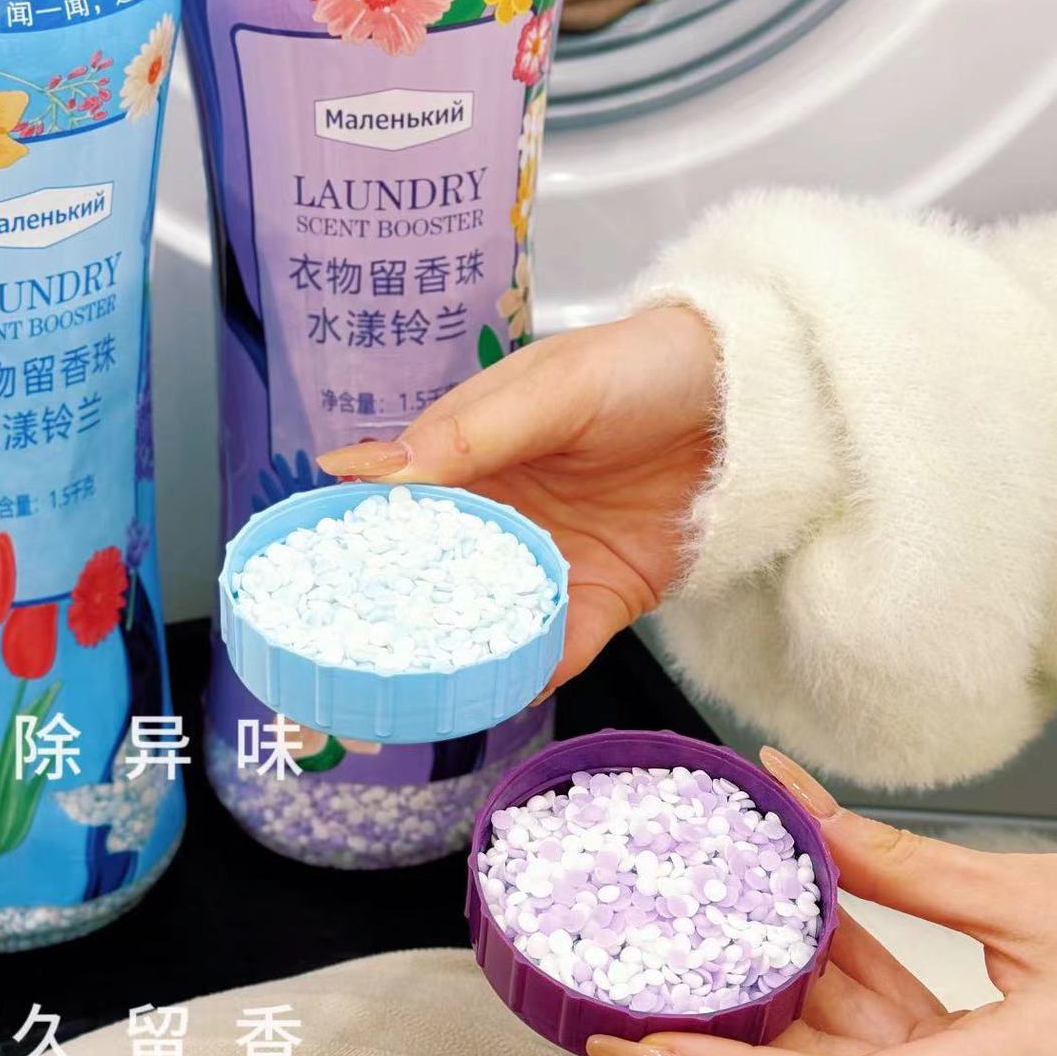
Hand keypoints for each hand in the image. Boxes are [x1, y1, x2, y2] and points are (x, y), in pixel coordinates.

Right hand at [316, 307, 717, 689]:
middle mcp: (499, 513)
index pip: (395, 505)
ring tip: (417, 690)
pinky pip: (560, 644)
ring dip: (458, 652)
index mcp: (468, 454)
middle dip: (396, 617)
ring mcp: (548, 558)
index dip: (353, 543)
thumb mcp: (550, 390)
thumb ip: (462, 436)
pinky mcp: (604, 596)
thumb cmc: (643, 365)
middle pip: (433, 575)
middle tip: (349, 661)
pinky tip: (509, 688)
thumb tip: (354, 468)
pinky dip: (535, 669)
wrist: (750, 395)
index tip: (306, 585)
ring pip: (488, 618)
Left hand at [587, 749, 1056, 1055]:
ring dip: (788, 996)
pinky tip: (802, 924)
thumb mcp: (1027, 896)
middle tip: (633, 991)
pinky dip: (849, 987)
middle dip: (731, 1032)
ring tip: (704, 937)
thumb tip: (797, 807)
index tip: (646, 1053)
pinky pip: (899, 1043)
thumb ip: (899, 865)